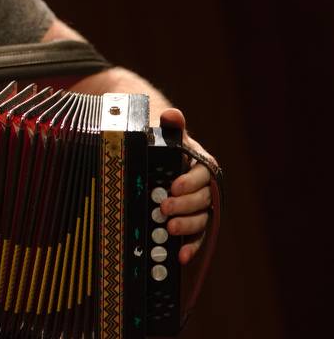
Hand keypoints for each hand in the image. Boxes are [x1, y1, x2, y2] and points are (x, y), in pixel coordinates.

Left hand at [158, 108, 216, 264]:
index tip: (173, 185)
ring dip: (187, 225)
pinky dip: (191, 246)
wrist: (163, 163)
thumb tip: (172, 114)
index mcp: (202, 167)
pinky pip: (197, 237)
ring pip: (200, 219)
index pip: (202, 175)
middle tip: (163, 207)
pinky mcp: (195, 224)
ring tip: (169, 228)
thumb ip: (172, 126)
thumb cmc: (168, 150)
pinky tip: (182, 255)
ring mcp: (201, 208)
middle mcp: (206, 189)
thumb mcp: (170, 137)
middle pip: (201, 199)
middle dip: (183, 205)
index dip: (189, 182)